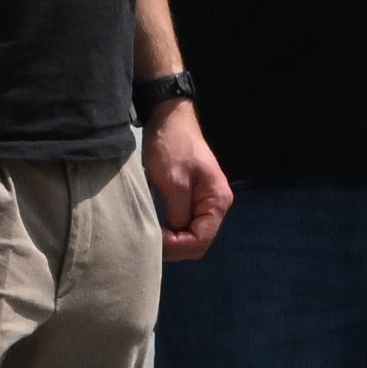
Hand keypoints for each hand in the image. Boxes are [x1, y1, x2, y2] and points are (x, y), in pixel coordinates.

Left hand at [143, 103, 234, 260]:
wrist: (170, 121)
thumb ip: (178, 212)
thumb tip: (175, 236)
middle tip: (150, 240)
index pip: (201, 239)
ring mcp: (204, 203)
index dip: (177, 246)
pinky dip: (171, 231)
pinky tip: (156, 226)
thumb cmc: (173, 148)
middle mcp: (216, 205)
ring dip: (172, 240)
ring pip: (191, 235)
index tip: (154, 239)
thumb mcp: (173, 181)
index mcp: (217, 200)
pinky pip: (185, 224)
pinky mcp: (192, 200)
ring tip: (151, 234)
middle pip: (198, 241)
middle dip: (175, 246)